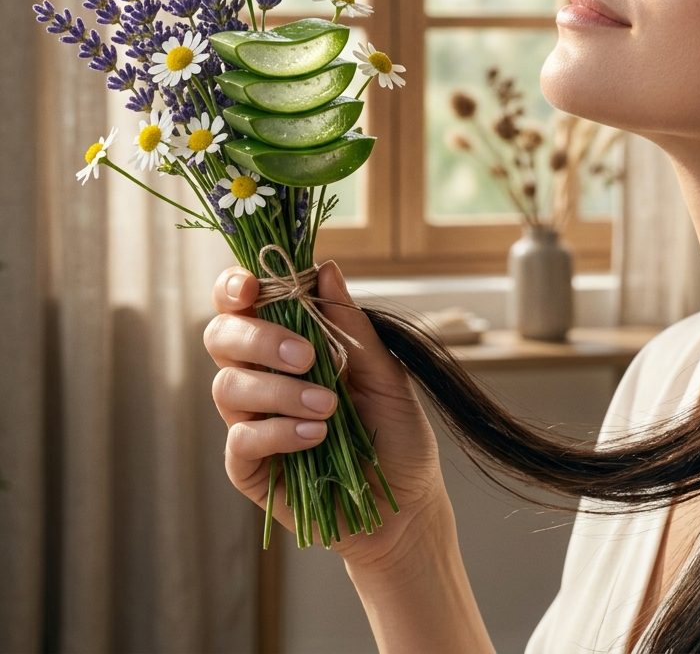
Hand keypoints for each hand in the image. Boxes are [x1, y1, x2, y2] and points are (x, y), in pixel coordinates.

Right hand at [204, 260, 449, 567]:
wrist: (404, 504)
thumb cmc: (396, 433)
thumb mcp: (385, 373)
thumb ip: (351, 325)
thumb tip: (326, 269)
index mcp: (288, 342)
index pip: (242, 302)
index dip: (235, 285)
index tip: (252, 285)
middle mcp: (261, 375)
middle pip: (222, 335)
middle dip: (259, 338)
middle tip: (306, 356)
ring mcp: (250, 420)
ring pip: (227, 385)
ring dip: (279, 391)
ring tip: (328, 407)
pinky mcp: (248, 466)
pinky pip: (242, 438)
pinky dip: (279, 432)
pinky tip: (316, 436)